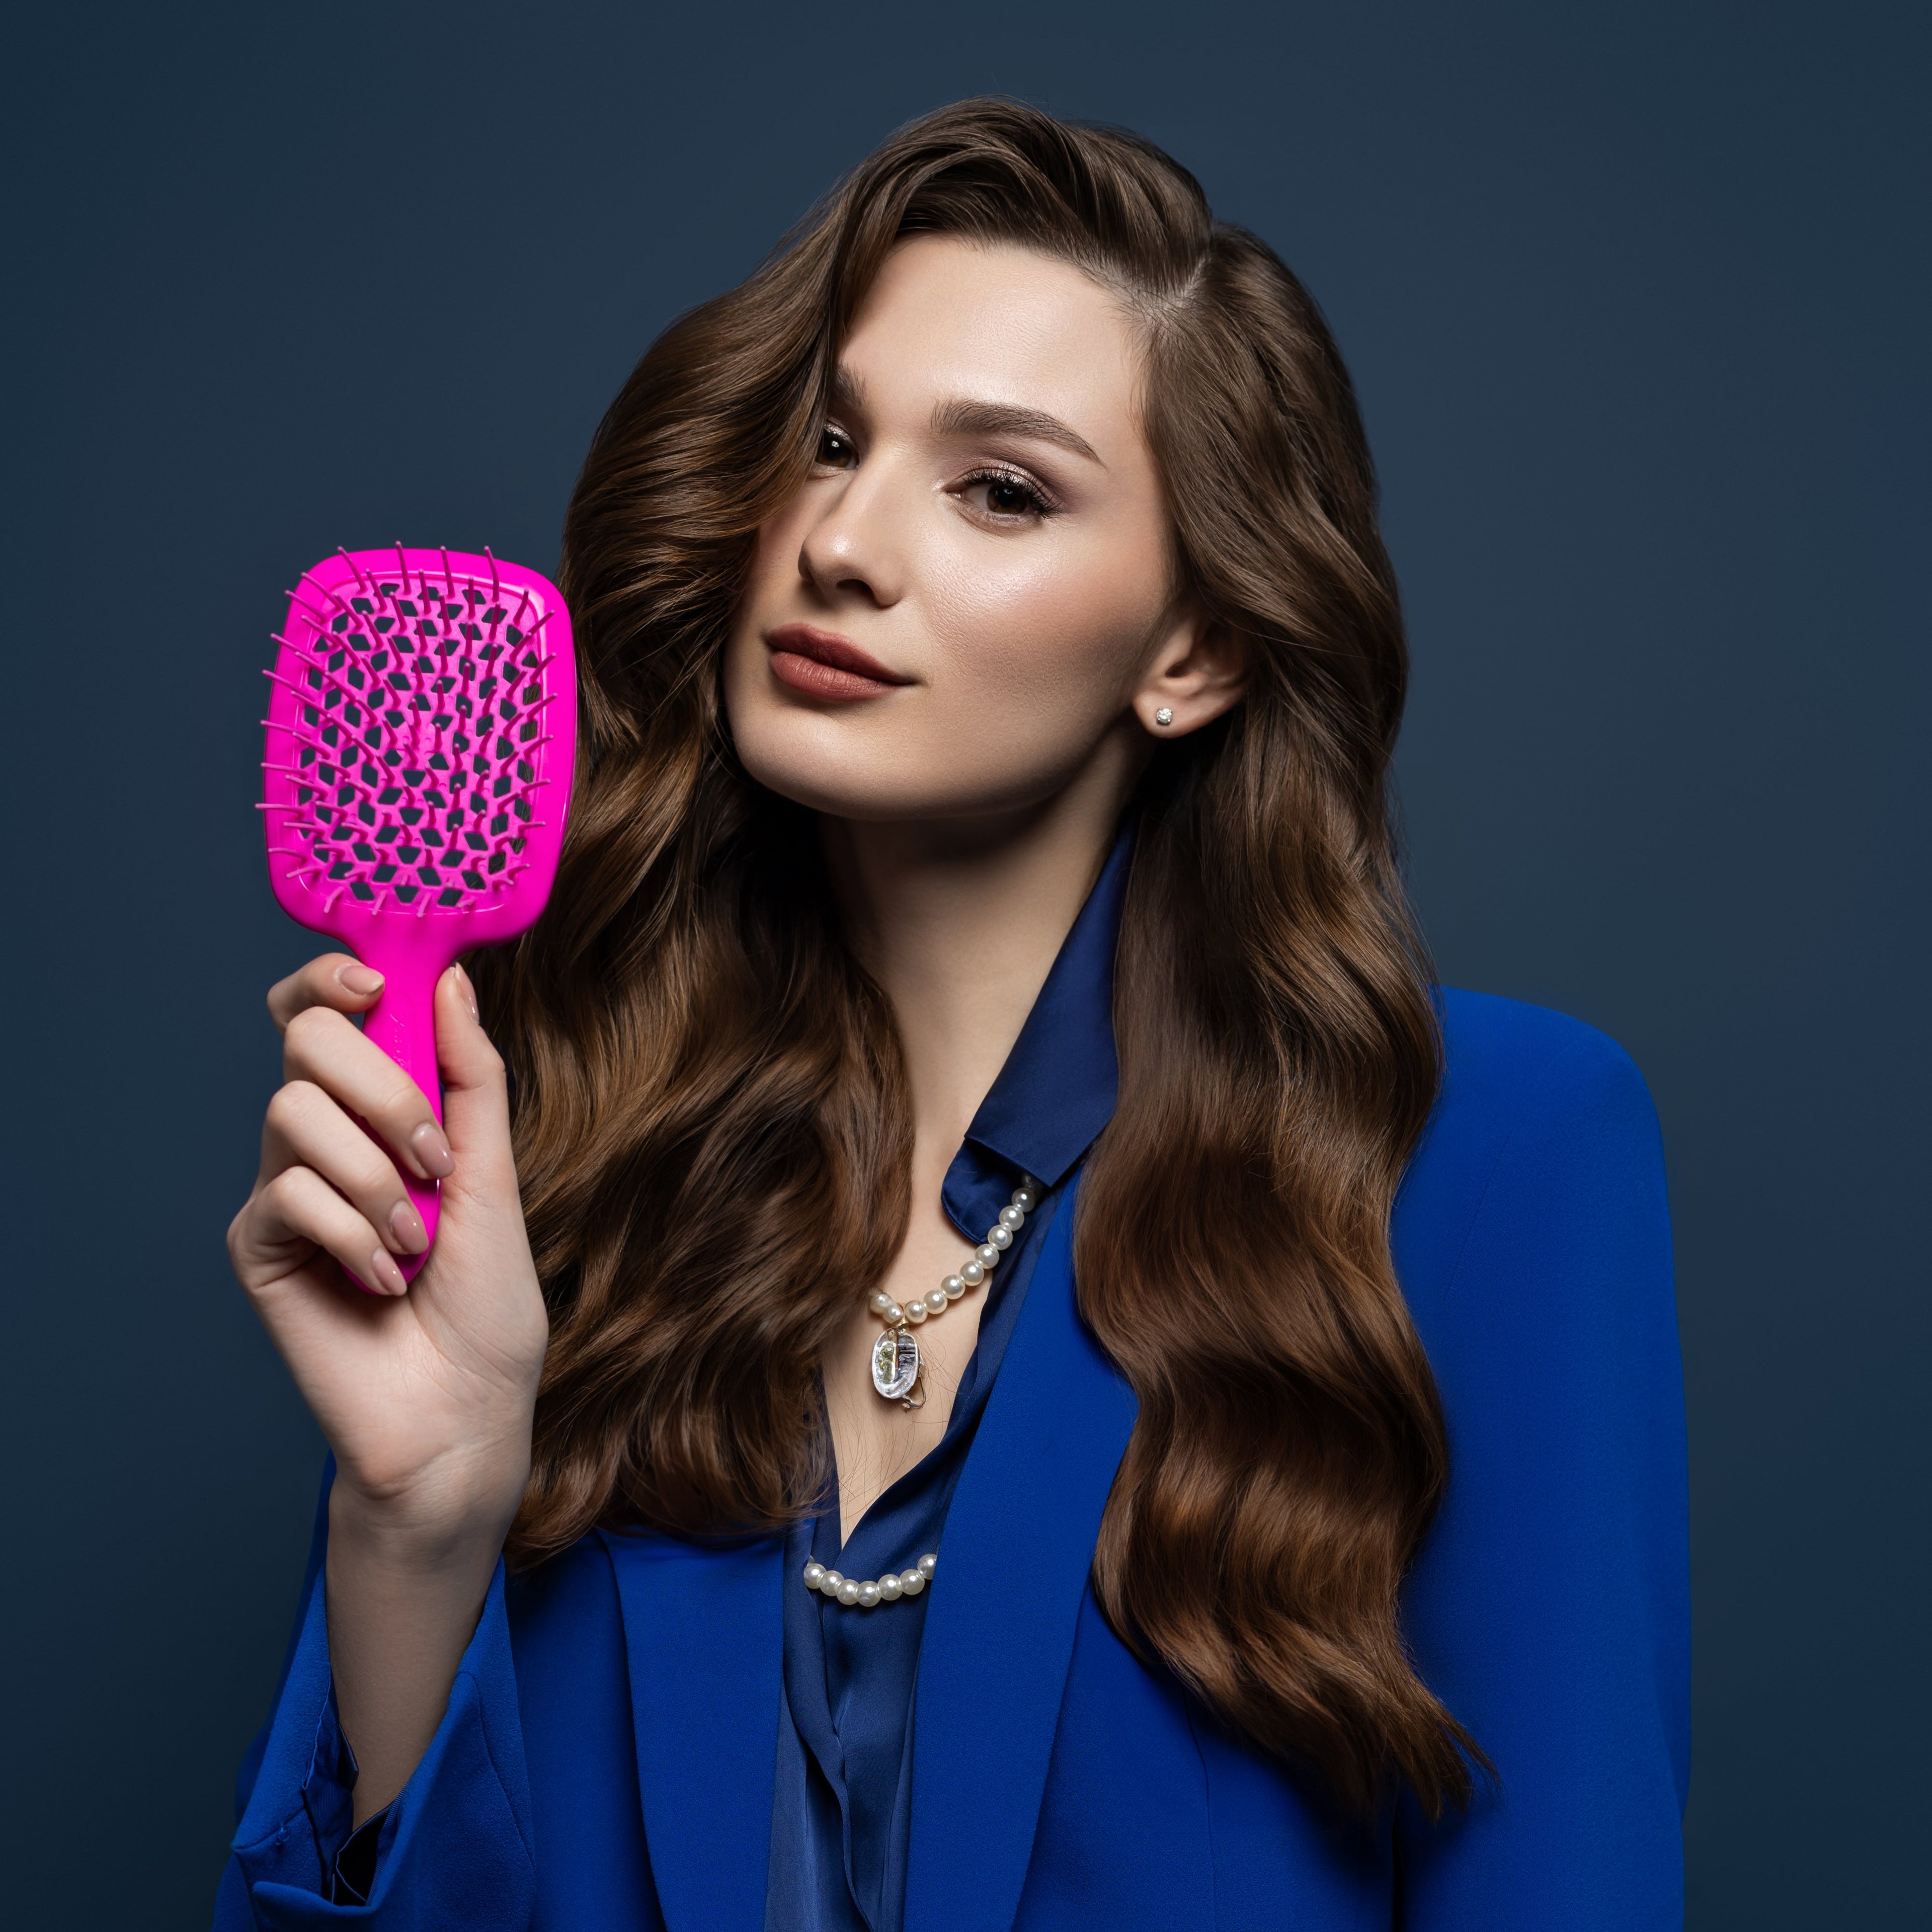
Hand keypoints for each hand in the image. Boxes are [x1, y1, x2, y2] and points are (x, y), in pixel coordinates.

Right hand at [227, 955, 547, 1548]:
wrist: (463, 1413)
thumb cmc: (486, 1308)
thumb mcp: (495, 1179)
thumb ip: (472, 1082)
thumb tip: (452, 982)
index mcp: (380, 1115)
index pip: (327, 1014)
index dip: (334, 979)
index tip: (375, 983)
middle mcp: (324, 1142)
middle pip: (303, 1040)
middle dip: (380, 1085)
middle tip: (434, 1158)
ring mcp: (285, 1193)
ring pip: (294, 1111)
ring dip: (376, 1177)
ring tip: (415, 1242)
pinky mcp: (257, 1248)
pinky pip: (286, 1192)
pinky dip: (350, 1233)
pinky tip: (380, 1280)